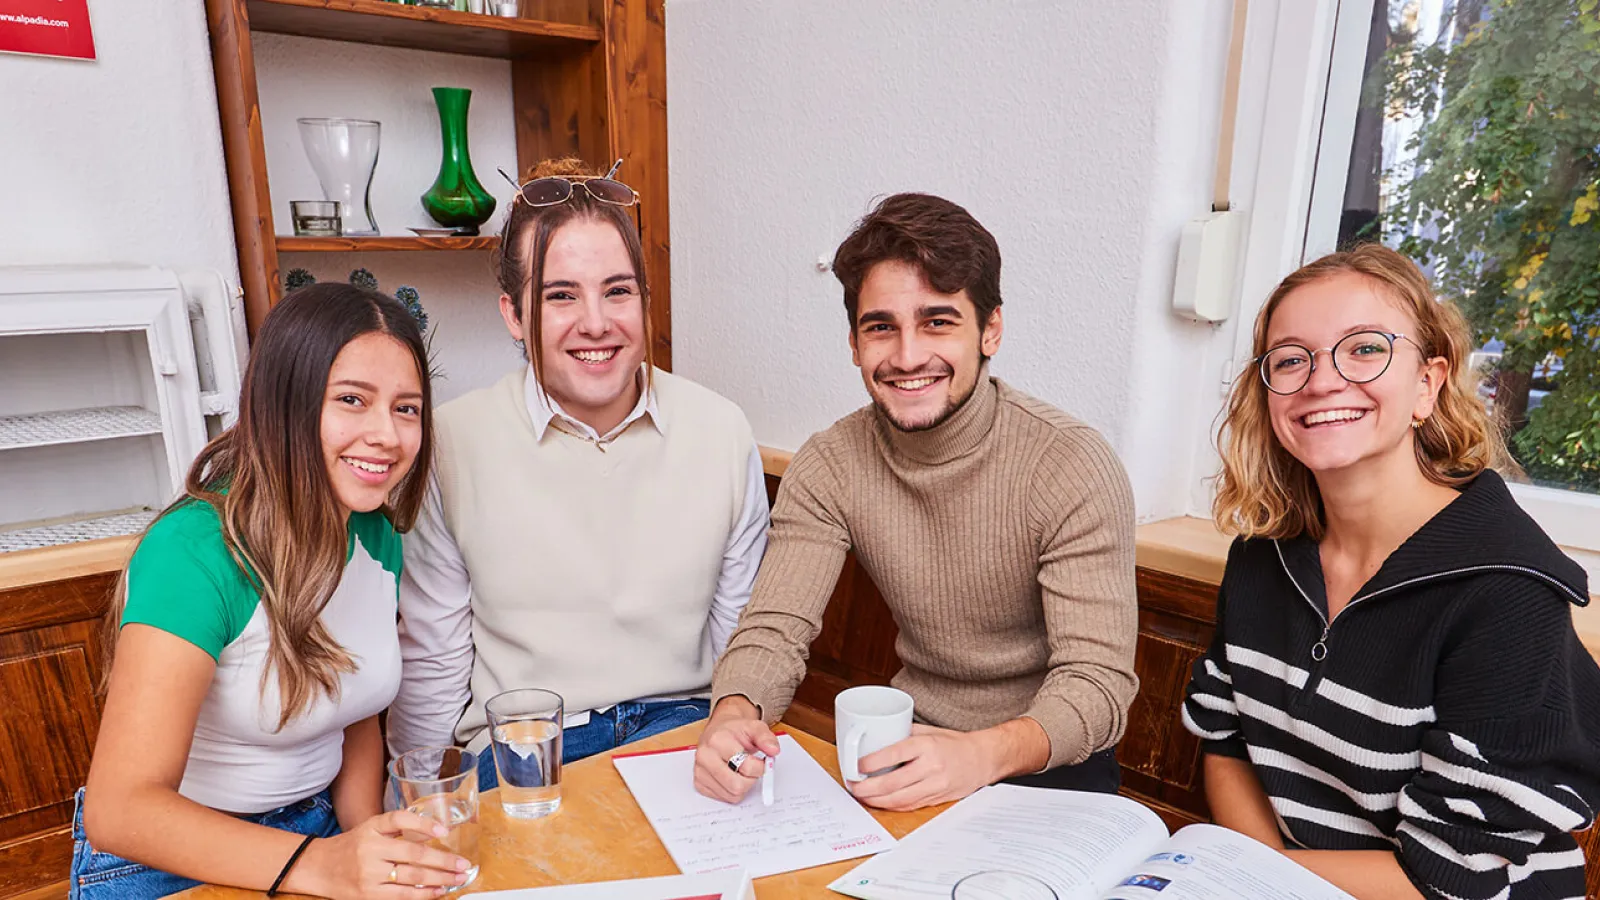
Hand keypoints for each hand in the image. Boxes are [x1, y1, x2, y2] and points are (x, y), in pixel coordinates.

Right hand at [288, 808, 472, 899]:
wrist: (318, 867)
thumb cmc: (352, 845)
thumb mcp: (371, 827)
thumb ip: (400, 827)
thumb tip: (436, 831)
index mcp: (372, 828)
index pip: (400, 820)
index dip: (424, 824)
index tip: (444, 831)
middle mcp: (371, 849)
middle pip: (413, 854)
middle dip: (443, 861)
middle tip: (463, 864)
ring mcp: (369, 874)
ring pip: (411, 878)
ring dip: (439, 879)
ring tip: (456, 879)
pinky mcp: (368, 895)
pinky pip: (401, 896)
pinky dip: (423, 895)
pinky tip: (437, 892)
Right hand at [693, 697, 780, 803]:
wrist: (718, 731)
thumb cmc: (735, 731)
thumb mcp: (755, 727)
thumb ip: (766, 738)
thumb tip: (773, 750)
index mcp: (718, 740)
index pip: (746, 767)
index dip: (760, 767)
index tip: (762, 761)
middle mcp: (705, 756)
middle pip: (737, 786)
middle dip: (751, 780)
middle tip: (751, 768)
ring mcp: (699, 771)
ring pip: (731, 795)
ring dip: (742, 786)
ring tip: (740, 770)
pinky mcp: (699, 783)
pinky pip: (723, 798)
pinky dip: (732, 791)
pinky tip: (731, 775)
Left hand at [847, 724, 998, 811]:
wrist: (983, 759)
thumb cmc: (955, 743)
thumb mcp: (930, 731)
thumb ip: (904, 734)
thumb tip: (876, 737)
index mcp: (927, 746)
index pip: (894, 754)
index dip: (872, 762)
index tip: (858, 765)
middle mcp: (931, 767)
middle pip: (893, 783)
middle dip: (868, 788)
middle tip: (853, 786)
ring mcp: (935, 785)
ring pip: (900, 799)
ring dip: (877, 801)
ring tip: (862, 796)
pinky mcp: (937, 798)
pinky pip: (910, 805)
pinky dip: (893, 806)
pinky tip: (880, 803)